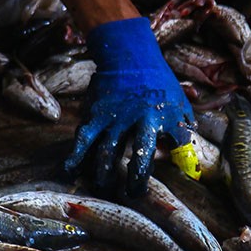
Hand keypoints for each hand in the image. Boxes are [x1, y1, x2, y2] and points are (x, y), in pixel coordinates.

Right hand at [64, 17, 194, 196]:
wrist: (129, 56)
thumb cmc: (159, 83)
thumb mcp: (178, 104)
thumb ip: (181, 130)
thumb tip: (181, 154)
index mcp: (153, 118)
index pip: (147, 153)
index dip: (141, 175)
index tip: (139, 190)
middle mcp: (129, 120)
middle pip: (124, 155)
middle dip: (124, 178)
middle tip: (125, 194)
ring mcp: (109, 117)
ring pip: (101, 150)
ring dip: (100, 171)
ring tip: (101, 185)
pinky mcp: (92, 114)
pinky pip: (82, 138)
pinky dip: (75, 155)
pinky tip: (70, 170)